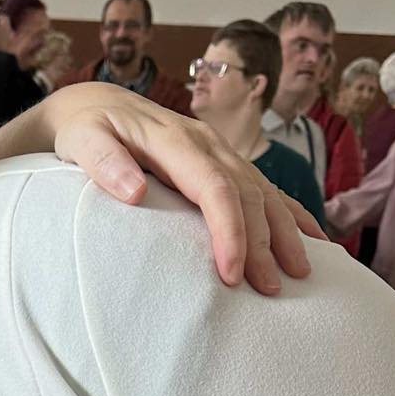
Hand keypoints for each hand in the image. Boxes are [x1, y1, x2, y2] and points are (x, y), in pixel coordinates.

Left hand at [0, 84, 321, 295]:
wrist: (94, 105)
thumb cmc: (85, 130)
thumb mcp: (81, 140)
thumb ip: (102, 162)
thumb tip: (134, 190)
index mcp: (176, 141)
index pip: (215, 189)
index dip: (229, 231)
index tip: (231, 274)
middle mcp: (208, 144)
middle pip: (248, 195)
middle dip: (263, 243)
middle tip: (270, 289)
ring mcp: (220, 152)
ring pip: (264, 192)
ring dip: (286, 232)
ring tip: (301, 272)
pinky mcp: (224, 163)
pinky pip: (265, 188)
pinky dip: (291, 213)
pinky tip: (313, 239)